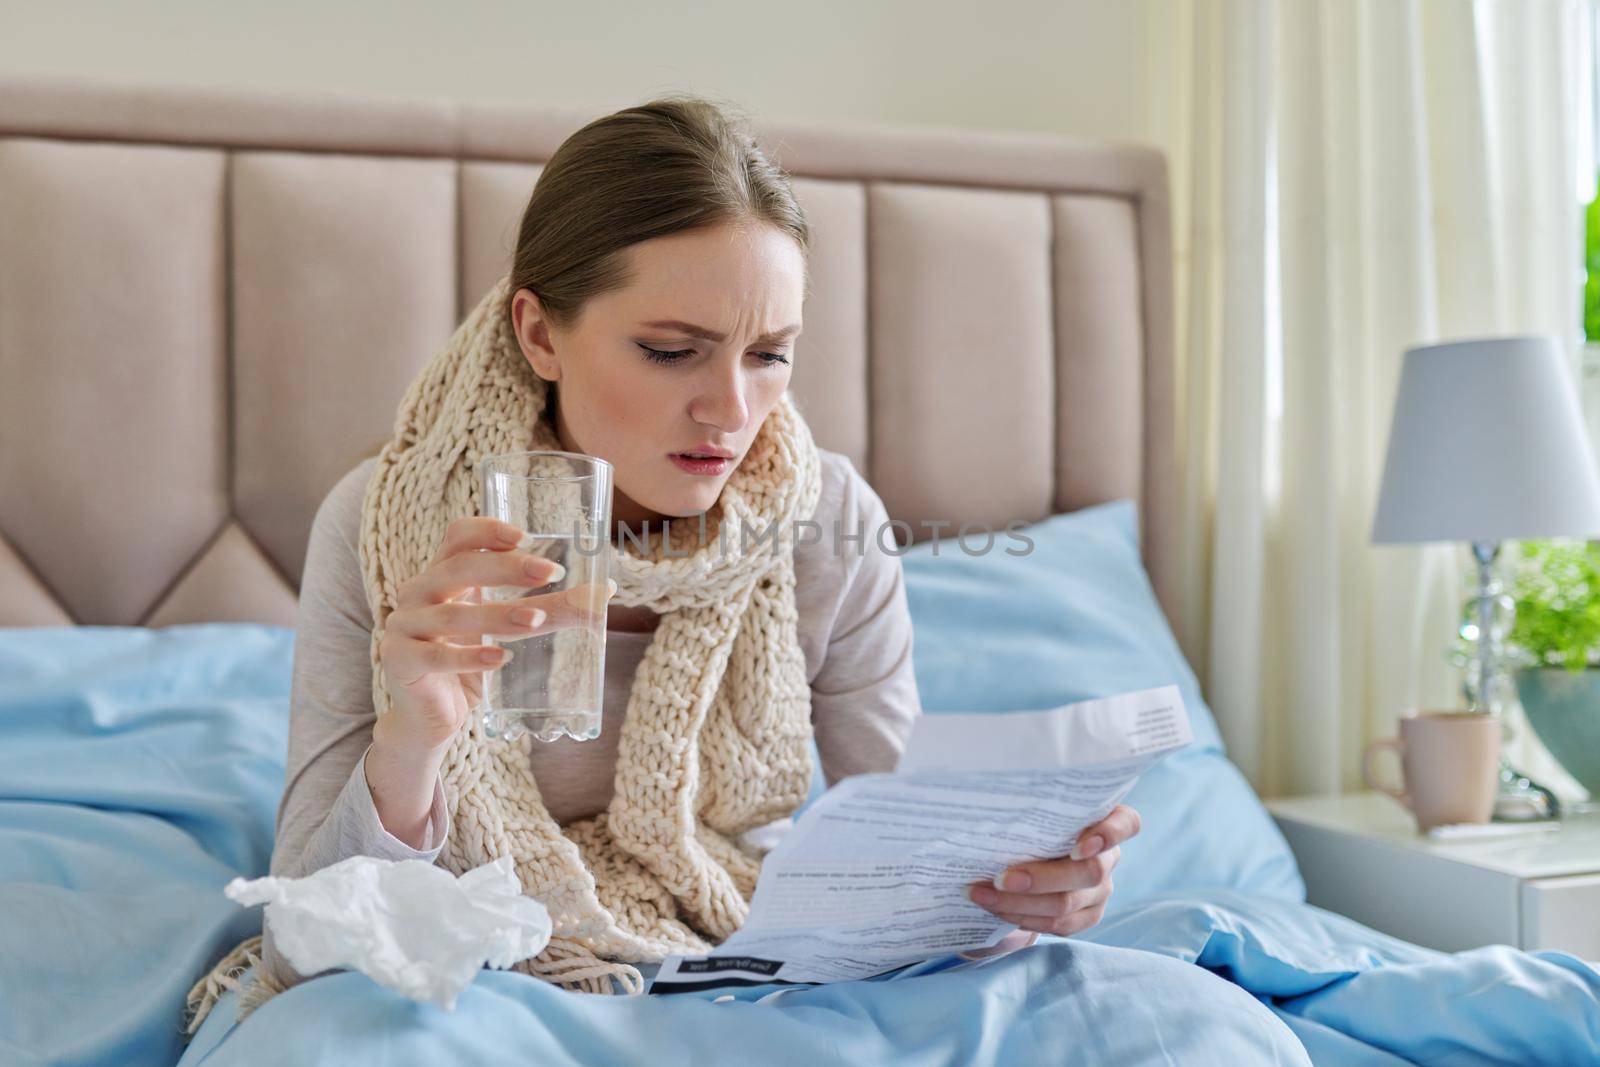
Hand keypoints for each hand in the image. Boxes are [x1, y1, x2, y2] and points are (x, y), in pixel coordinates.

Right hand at [375, 516, 615, 754]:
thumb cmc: (469, 663)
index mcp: (443, 574)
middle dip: (506, 568)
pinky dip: (469, 657)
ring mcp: (404, 626)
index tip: (525, 535)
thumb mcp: (509, 632)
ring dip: (496, 615)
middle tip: (550, 572)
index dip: (487, 531)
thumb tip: (605, 594)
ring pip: (451, 615)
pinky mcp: (399, 661)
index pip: (457, 537)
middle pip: (458, 568)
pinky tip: (500, 659)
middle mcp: (418, 592)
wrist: (429, 718)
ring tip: (535, 620)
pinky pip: (434, 656)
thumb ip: (549, 611)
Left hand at [966, 804, 1140, 937]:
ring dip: (1019, 903)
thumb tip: (986, 796)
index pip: (1127, 824)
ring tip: (981, 893)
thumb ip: (1029, 805)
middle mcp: (1109, 857)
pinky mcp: (1088, 916)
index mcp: (1105, 820)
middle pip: (1088, 873)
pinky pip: (1059, 926)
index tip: (1078, 847)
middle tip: (999, 878)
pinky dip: (1023, 918)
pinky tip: (995, 908)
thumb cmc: (1028, 821)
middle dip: (1039, 879)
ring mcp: (1102, 890)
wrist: (1025, 856)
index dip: (1108, 835)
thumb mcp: (1034, 809)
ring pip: (1067, 905)